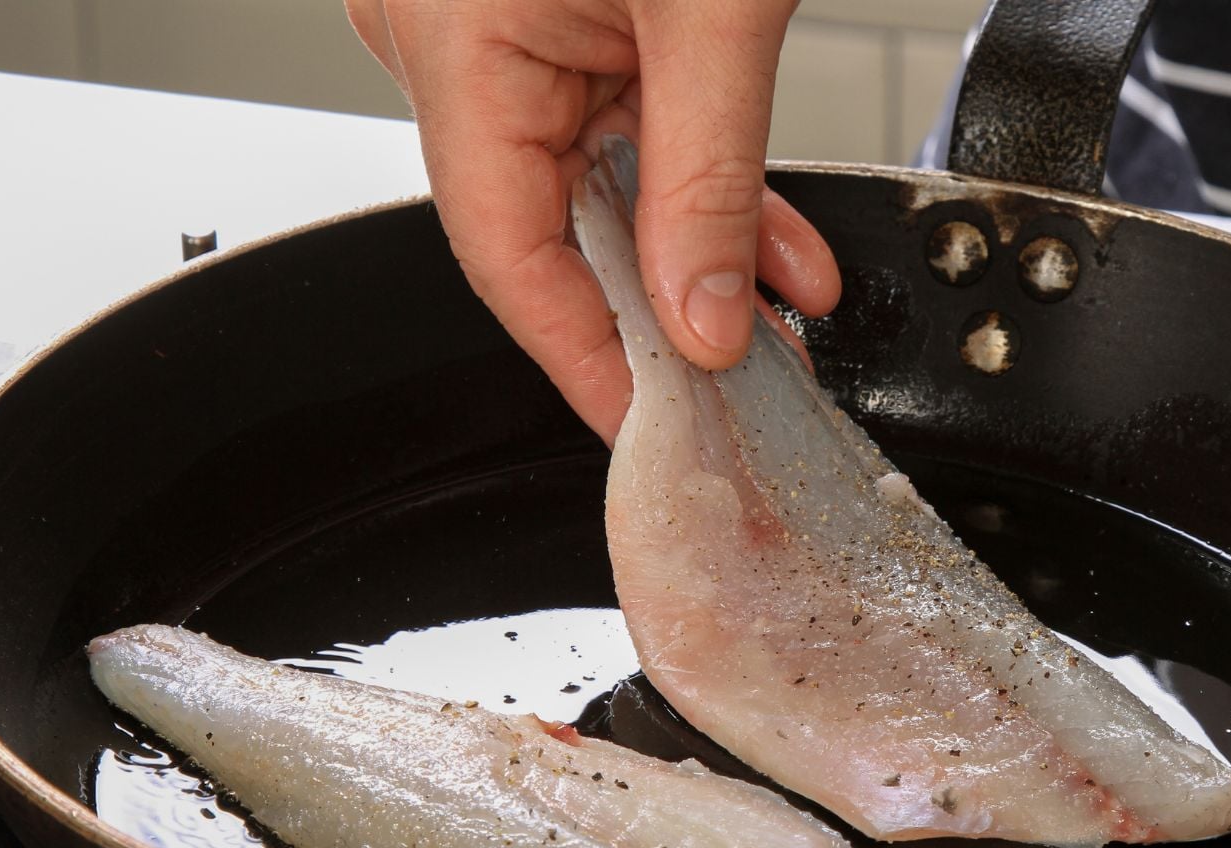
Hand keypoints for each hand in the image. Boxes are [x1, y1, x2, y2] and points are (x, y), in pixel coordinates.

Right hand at [345, 0, 842, 442]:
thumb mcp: (717, 9)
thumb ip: (708, 175)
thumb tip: (703, 316)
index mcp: (452, 37)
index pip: (507, 253)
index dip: (586, 357)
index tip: (654, 423)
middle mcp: (448, 37)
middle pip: (551, 228)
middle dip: (664, 307)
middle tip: (746, 373)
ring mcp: (492, 21)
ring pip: (595, 180)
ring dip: (695, 245)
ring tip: (782, 303)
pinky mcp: (547, 6)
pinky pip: (615, 118)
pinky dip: (691, 172)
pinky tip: (766, 231)